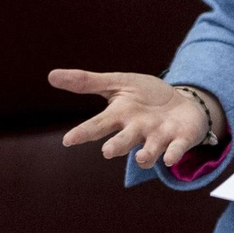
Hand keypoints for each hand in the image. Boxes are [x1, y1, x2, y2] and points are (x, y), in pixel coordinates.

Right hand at [49, 68, 219, 168]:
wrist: (183, 102)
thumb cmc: (145, 96)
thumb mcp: (118, 83)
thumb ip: (87, 82)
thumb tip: (50, 75)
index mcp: (120, 116)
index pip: (98, 125)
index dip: (84, 133)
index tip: (68, 140)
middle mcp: (138, 130)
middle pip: (124, 140)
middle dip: (117, 146)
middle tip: (108, 151)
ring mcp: (159, 136)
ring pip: (150, 150)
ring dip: (145, 155)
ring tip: (140, 157)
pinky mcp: (180, 139)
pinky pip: (177, 149)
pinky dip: (174, 153)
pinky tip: (170, 157)